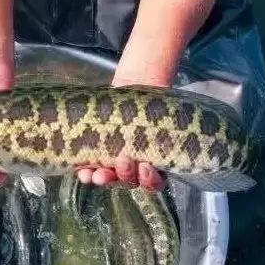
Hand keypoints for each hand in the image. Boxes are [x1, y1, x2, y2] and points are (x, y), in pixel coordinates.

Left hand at [73, 70, 166, 191]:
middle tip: (123, 161)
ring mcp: (113, 161)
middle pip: (131, 181)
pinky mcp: (94, 155)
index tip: (145, 166)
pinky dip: (87, 174)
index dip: (151, 180)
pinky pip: (90, 170)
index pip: (155, 181)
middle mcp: (134, 164)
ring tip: (99, 175)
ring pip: (111, 178)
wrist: (120, 84)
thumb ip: (168, 108)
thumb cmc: (147, 96)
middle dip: (126, 175)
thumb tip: (179, 106)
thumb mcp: (158, 103)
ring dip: (106, 179)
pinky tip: (85, 174)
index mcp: (154, 157)